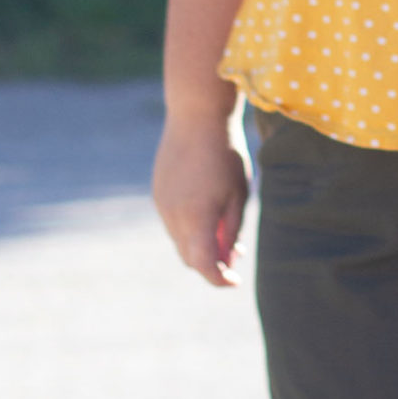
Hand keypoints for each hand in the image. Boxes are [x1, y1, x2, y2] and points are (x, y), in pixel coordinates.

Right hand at [152, 111, 249, 287]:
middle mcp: (173, 215)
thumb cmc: (226, 153)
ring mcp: (162, 204)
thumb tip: (228, 258)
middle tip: (235, 257)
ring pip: (180, 241)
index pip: (204, 264)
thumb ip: (232, 229)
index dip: (219, 279)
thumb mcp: (239, 193)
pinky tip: (207, 212)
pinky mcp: (158, 193)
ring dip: (200, 245)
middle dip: (212, 263)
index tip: (235, 282)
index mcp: (196, 216)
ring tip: (225, 232)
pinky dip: (189, 228)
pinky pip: (173, 223)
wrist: (196, 116)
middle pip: (190, 257)